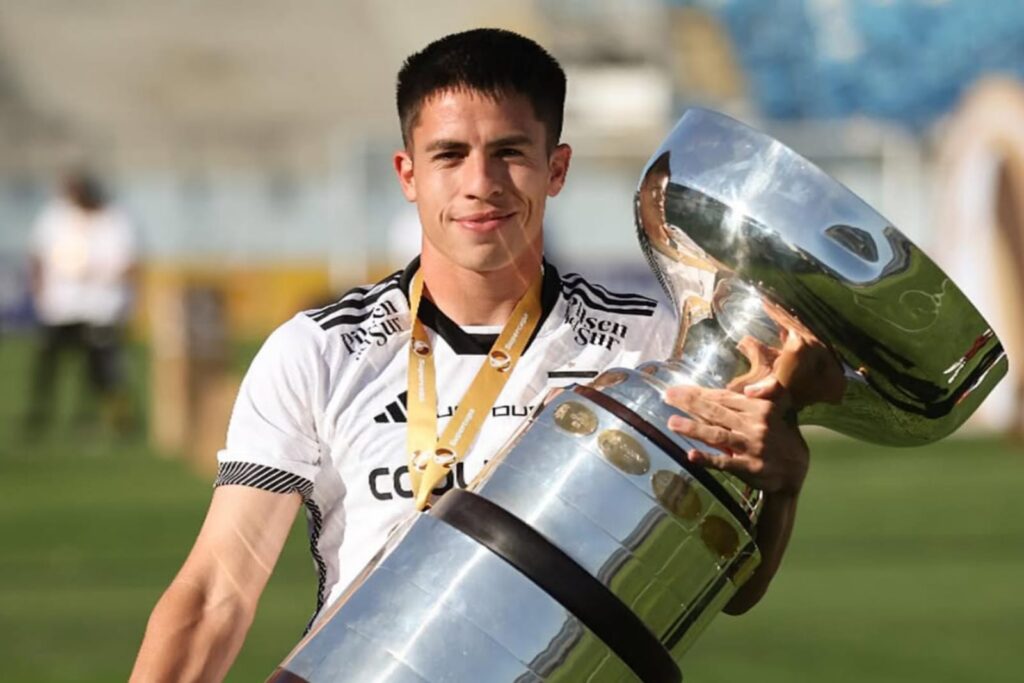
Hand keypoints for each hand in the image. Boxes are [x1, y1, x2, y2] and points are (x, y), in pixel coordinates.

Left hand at [664, 378, 808, 494]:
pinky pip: (725, 463)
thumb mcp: (783, 408)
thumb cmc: (784, 436)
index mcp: (762, 408)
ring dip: (693, 428)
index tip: (680, 389)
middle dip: (690, 403)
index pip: (725, 398)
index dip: (701, 393)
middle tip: (667, 397)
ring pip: (717, 435)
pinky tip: (691, 456)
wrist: (796, 471)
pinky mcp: (749, 468)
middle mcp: (756, 426)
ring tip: (671, 423)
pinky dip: (708, 459)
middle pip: (717, 412)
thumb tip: (749, 389)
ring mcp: (752, 447)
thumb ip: (768, 393)